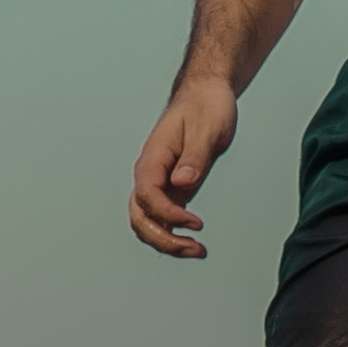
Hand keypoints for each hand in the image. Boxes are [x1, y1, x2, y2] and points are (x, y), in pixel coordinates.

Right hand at [129, 79, 238, 257]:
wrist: (206, 95)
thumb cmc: (206, 107)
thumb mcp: (207, 129)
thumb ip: (194, 157)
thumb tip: (182, 182)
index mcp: (153, 158)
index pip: (148, 195)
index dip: (168, 214)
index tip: (197, 222)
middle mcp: (150, 174)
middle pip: (140, 217)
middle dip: (163, 238)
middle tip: (195, 249)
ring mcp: (159, 184)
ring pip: (149, 222)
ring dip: (168, 242)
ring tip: (198, 251)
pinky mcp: (171, 190)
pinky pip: (163, 219)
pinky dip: (174, 234)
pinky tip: (194, 243)